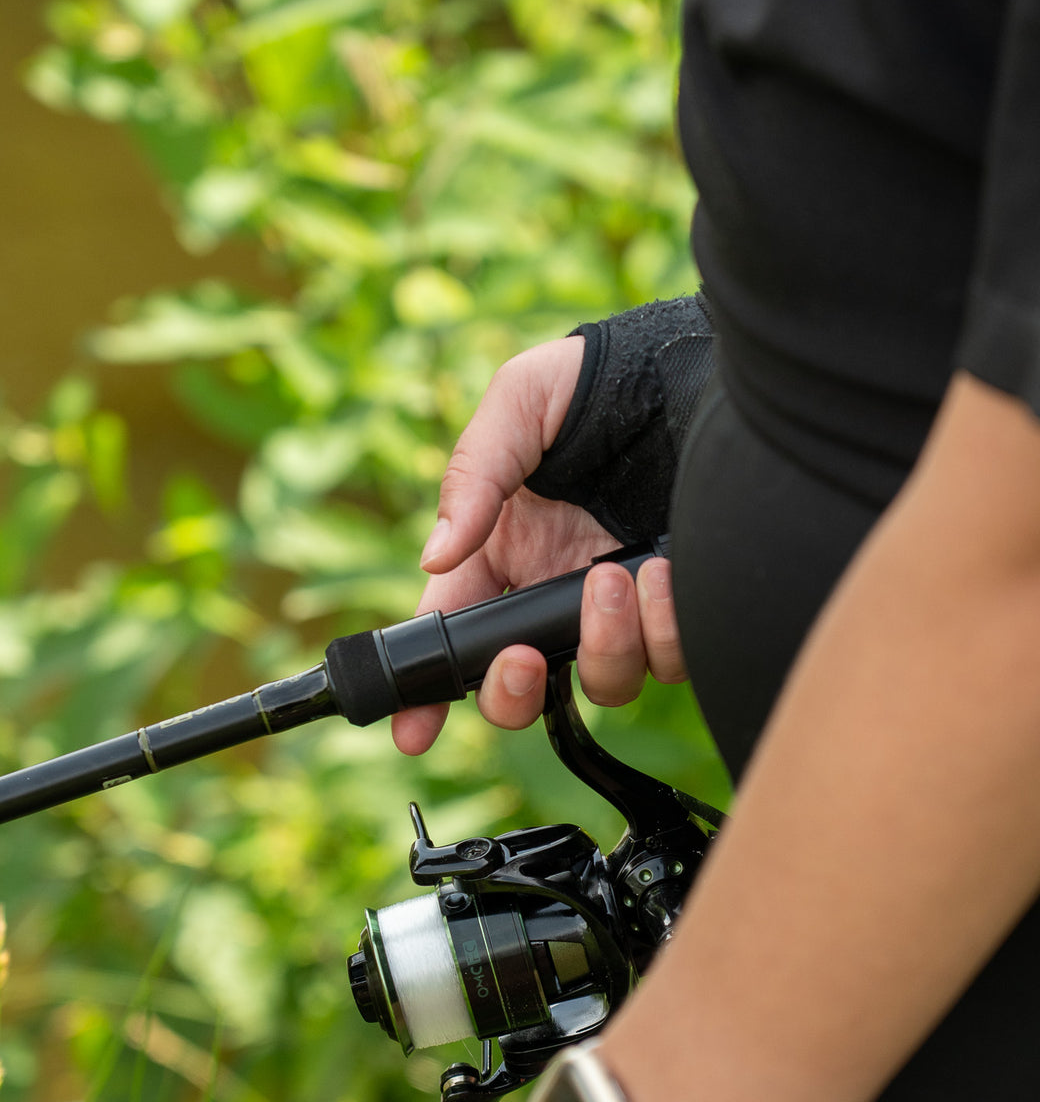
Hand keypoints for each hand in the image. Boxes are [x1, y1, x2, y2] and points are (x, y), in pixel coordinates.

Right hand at [392, 338, 685, 754]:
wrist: (691, 371)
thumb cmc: (595, 382)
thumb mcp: (518, 407)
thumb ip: (473, 479)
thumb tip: (434, 558)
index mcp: (500, 558)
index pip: (452, 641)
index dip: (427, 696)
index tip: (411, 731)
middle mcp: (554, 596)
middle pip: (524, 690)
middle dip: (515, 693)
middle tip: (526, 659)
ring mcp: (617, 609)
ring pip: (602, 683)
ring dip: (604, 647)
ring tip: (613, 579)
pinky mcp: (675, 608)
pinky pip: (668, 658)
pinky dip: (663, 630)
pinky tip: (662, 574)